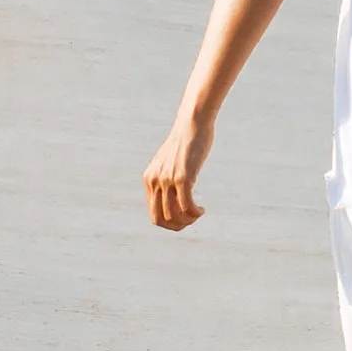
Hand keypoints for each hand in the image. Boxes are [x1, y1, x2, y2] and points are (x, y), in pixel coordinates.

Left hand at [144, 115, 212, 230]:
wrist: (191, 124)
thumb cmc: (185, 143)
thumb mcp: (170, 162)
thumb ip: (168, 177)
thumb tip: (175, 195)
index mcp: (149, 179)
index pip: (154, 215)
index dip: (170, 224)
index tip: (184, 219)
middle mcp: (155, 181)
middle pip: (161, 219)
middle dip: (177, 226)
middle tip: (192, 220)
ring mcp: (168, 180)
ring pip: (174, 215)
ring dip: (188, 221)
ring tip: (198, 214)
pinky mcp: (183, 177)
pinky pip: (186, 205)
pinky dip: (195, 213)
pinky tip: (202, 209)